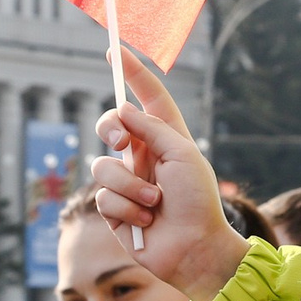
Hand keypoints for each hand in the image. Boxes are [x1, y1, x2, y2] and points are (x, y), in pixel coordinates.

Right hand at [89, 45, 248, 300]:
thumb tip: (123, 108)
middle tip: (122, 143)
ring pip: (102, 166)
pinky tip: (145, 223)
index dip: (132, 72)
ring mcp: (127, 182)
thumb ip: (151, 128)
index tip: (114, 50)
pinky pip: (103, 196)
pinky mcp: (115, 209)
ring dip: (129, 186)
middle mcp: (144, 155)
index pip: (147, 97)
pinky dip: (125, 208)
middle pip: (110, 125)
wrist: (195, 250)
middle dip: (110, 129)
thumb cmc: (198, 202)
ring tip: (154, 204)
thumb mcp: (182, 155)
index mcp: (166, 137)